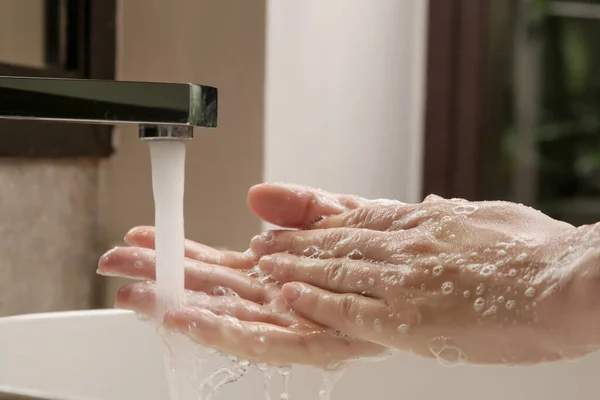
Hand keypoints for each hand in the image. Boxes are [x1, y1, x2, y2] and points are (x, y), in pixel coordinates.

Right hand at [99, 183, 388, 367]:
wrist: (474, 282)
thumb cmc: (409, 249)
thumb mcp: (352, 218)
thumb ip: (304, 208)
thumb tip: (254, 197)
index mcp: (292, 272)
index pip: (225, 264)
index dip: (182, 251)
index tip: (144, 237)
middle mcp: (292, 301)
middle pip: (219, 292)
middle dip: (165, 278)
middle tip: (115, 264)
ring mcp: (309, 323)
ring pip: (234, 318)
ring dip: (182, 305)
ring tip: (134, 292)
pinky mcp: (332, 341)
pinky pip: (275, 341)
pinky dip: (228, 330)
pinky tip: (188, 317)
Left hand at [252, 195, 592, 364]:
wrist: (568, 281)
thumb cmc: (538, 251)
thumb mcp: (486, 217)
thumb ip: (448, 214)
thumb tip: (426, 205)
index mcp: (425, 221)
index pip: (357, 214)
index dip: (317, 216)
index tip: (288, 216)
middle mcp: (406, 246)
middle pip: (336, 240)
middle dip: (293, 240)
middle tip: (259, 240)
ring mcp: (403, 280)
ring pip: (334, 269)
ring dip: (292, 267)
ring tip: (260, 263)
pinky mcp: (408, 318)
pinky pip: (349, 308)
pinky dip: (314, 301)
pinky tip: (287, 296)